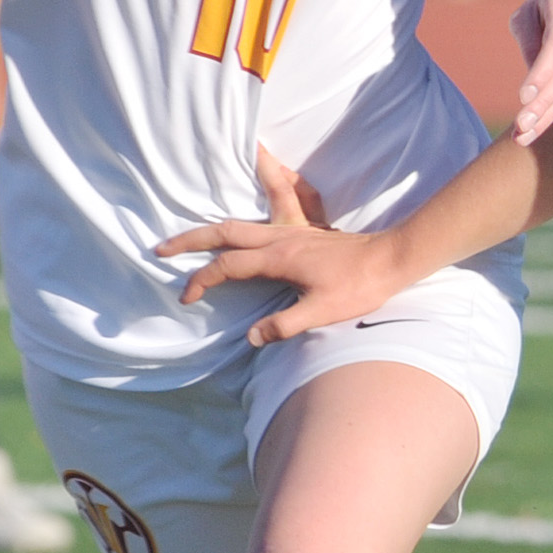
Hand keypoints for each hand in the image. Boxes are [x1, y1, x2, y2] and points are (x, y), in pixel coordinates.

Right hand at [154, 144, 396, 345]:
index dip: (202, 281)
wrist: (392, 259)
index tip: (186, 298)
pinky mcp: (302, 232)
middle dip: (189, 240)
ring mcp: (291, 232)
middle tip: (160, 247)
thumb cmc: (360, 287)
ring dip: (211, 228)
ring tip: (188, 233)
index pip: (227, 267)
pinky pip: (264, 215)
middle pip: (223, 233)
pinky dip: (243, 218)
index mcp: (279, 257)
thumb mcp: (322, 312)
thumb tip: (251, 337)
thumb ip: (284, 325)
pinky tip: (239, 223)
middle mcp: (280, 238)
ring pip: (240, 223)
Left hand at [507, 0, 552, 144]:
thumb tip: (532, 83)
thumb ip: (527, 40)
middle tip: (520, 127)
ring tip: (522, 136)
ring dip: (549, 114)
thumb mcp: (526, 14)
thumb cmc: (544, 7)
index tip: (523, 97)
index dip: (542, 72)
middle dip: (544, 103)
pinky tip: (537, 128)